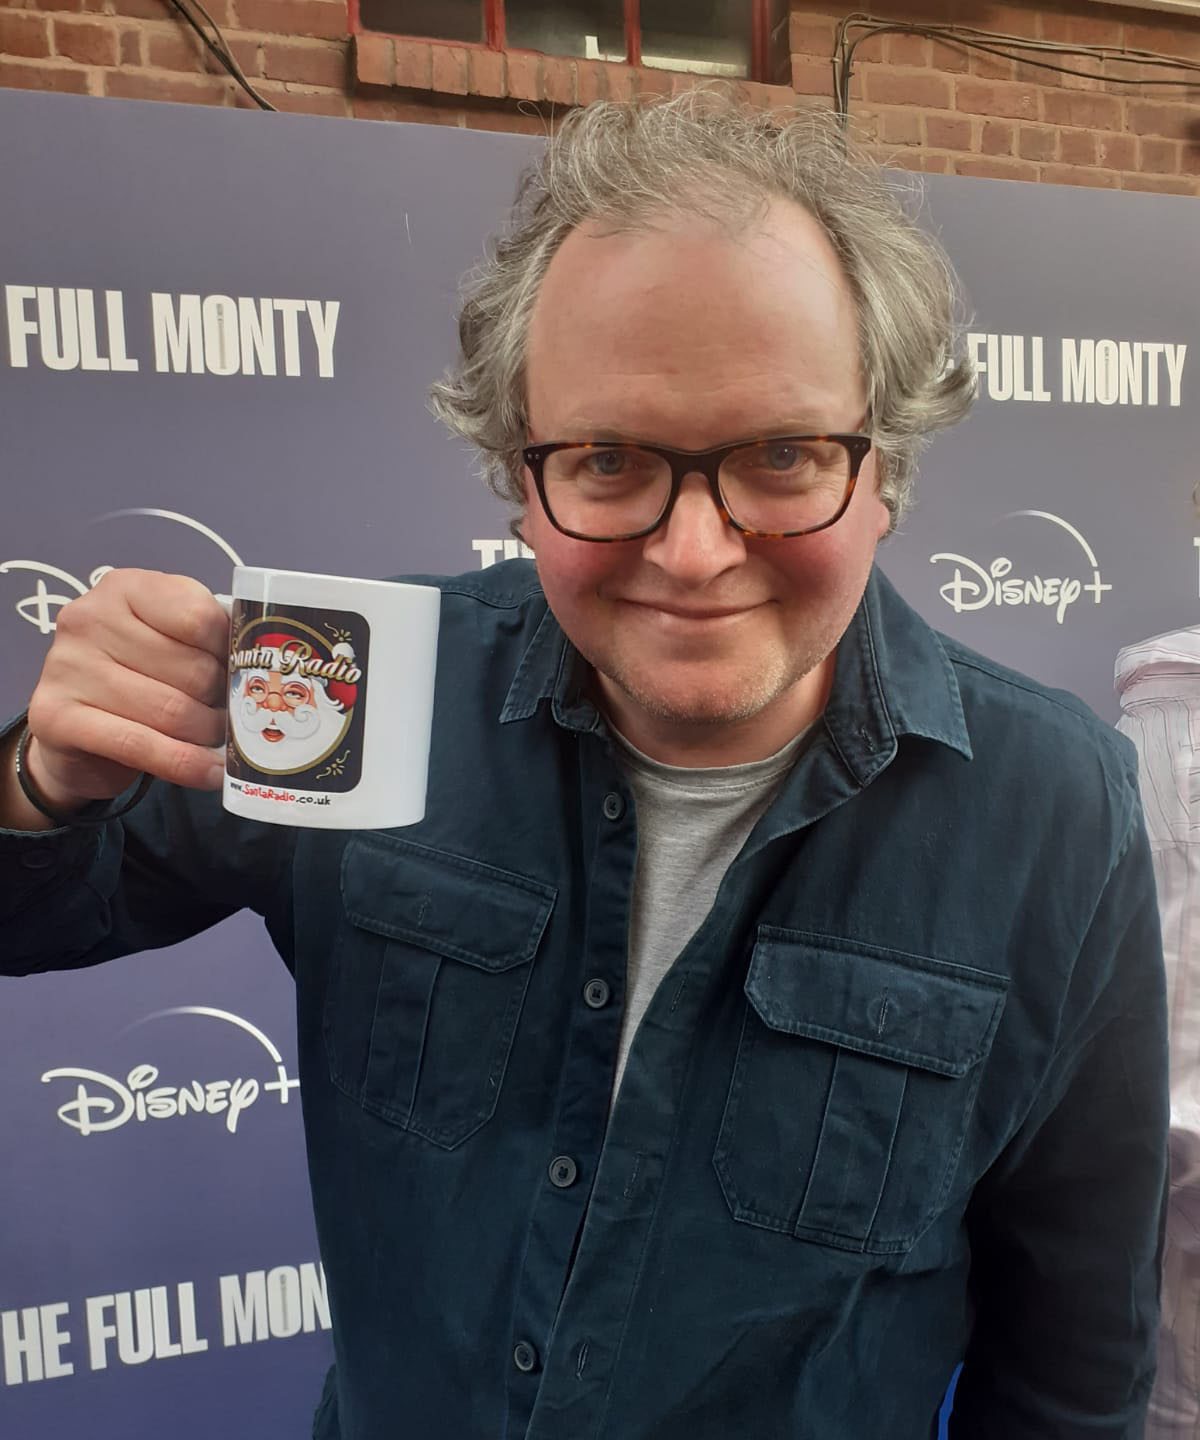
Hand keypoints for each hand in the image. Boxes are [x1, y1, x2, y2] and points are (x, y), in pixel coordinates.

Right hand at [23, 569, 228, 809]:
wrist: (72, 729)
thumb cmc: (136, 676)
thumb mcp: (169, 641)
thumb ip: (205, 641)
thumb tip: (256, 672)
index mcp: (124, 588)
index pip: (201, 617)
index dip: (230, 654)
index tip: (240, 674)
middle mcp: (88, 618)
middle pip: (192, 669)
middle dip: (222, 701)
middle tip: (231, 717)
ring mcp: (66, 666)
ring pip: (171, 711)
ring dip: (208, 735)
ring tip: (221, 743)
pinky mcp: (56, 717)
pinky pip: (140, 746)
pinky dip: (185, 764)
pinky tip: (209, 773)